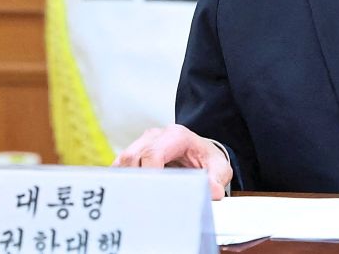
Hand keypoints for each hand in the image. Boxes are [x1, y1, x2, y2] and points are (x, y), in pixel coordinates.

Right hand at [113, 124, 232, 199]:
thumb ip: (216, 180)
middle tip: (142, 202)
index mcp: (177, 136)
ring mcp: (143, 142)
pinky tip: (129, 195)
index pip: (153, 153)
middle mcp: (156, 136)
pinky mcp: (134, 152)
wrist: (202, 153)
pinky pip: (119, 166)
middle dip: (135, 181)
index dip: (149, 174)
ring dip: (126, 181)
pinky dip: (122, 181)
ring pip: (122, 161)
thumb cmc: (208, 159)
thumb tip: (213, 191)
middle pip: (133, 156)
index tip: (152, 195)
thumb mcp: (219, 169)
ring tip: (135, 200)